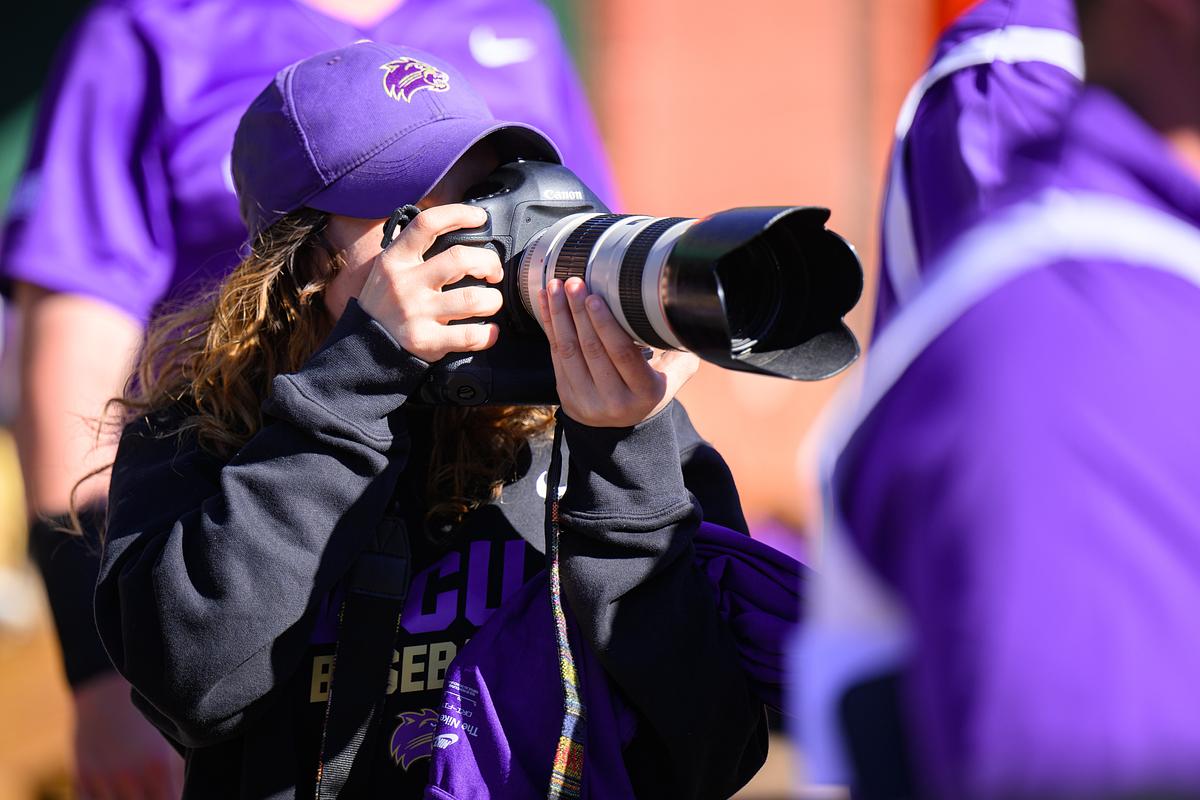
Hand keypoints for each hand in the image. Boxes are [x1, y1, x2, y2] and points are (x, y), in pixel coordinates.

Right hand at [73, 671, 183, 798]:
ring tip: (136, 794)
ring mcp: (103, 778)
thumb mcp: (165, 742)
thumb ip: (174, 772)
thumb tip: (188, 791)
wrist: (107, 690)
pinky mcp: (81, 776)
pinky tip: (113, 796)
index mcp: (157, 767)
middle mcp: (129, 775)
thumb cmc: (145, 717)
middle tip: (153, 794)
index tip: (178, 797)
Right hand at [357, 204, 502, 362]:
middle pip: (460, 259)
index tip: (480, 218)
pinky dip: (488, 334)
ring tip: (491, 303)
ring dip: (493, 300)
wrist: (363, 346)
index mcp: (396, 259)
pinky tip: (488, 332)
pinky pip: (469, 335)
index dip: (459, 214)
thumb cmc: (386, 303)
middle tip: (493, 273)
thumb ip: (417, 252)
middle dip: (489, 263)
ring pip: (472, 299)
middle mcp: (405, 283)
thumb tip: (458, 232)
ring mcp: (415, 313)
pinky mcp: (424, 341)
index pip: (427, 224)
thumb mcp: (390, 269)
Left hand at [538, 277, 698, 426]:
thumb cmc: (651, 388)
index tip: (595, 297)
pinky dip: (549, 327)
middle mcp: (614, 402)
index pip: (622, 354)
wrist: (624, 424)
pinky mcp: (566, 397)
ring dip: (559, 316)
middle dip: (579, 312)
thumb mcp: (673, 375)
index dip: (606, 325)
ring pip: (569, 352)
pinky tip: (547, 304)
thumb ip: (680, 350)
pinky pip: (555, 356)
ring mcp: (586, 402)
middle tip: (573, 282)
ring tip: (556, 288)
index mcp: (644, 393)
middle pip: (592, 350)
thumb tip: (689, 313)